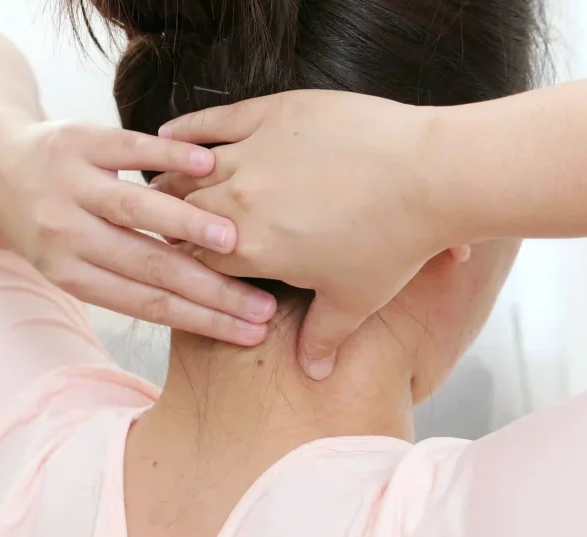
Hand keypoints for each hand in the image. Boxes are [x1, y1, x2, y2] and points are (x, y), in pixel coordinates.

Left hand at [0, 113, 275, 343]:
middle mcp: (65, 234)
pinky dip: (168, 156)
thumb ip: (124, 280)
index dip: (203, 321)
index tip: (251, 333)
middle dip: (213, 290)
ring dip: (190, 226)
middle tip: (263, 305)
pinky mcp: (77, 140)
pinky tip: (207, 164)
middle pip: (151, 267)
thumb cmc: (51, 222)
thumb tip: (204, 313)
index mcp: (70, 273)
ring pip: (137, 209)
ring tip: (235, 240)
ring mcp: (69, 185)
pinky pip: (128, 148)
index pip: (148, 305)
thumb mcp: (72, 260)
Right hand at [155, 91, 466, 378]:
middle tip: (159, 226)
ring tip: (158, 185)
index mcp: (251, 249)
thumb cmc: (395, 242)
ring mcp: (254, 151)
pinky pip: (215, 121)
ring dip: (171, 180)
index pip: (192, 258)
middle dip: (167, 223)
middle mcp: (240, 200)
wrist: (428, 176)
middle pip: (180, 213)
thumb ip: (325, 338)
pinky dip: (188, 130)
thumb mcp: (357, 300)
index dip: (180, 263)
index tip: (171, 263)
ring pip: (189, 169)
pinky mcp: (274, 113)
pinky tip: (169, 134)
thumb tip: (314, 373)